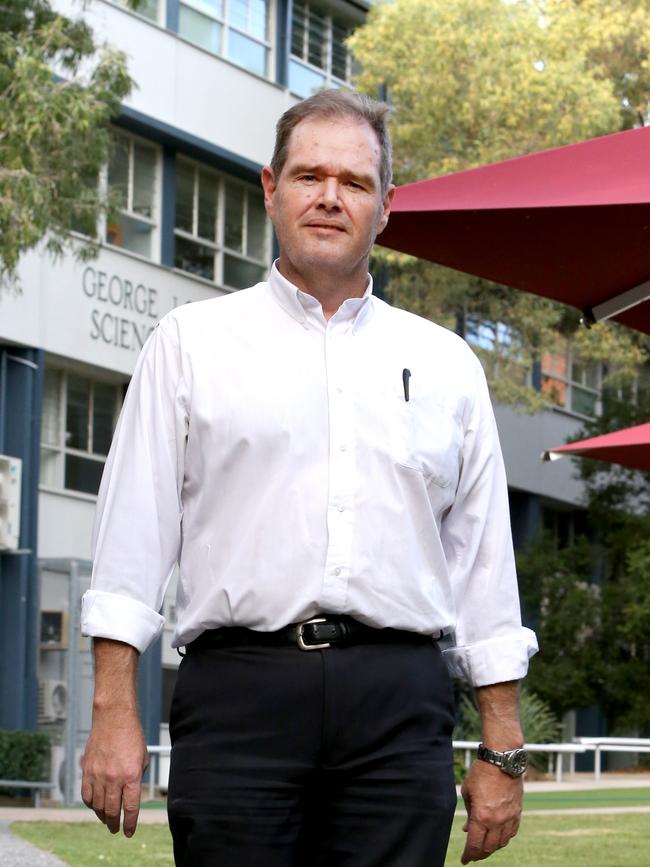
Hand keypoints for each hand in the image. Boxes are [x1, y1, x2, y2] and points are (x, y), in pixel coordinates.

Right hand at [81, 708, 148, 836]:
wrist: (114, 717)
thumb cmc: (132, 735)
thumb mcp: (143, 757)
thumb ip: (137, 777)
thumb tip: (130, 793)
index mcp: (131, 776)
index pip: (130, 808)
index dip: (129, 823)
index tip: (128, 832)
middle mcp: (114, 778)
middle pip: (111, 810)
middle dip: (114, 823)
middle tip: (115, 829)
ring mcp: (98, 775)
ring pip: (97, 805)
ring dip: (102, 815)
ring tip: (106, 819)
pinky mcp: (87, 770)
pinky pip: (86, 794)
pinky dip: (90, 804)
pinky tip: (95, 805)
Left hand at [459, 759, 522, 862]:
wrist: (502, 760)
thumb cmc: (481, 773)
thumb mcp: (468, 793)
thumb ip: (469, 813)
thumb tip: (467, 830)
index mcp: (481, 816)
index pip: (475, 845)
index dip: (469, 855)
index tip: (464, 860)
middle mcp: (497, 821)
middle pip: (489, 848)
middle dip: (479, 854)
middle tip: (473, 855)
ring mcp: (509, 818)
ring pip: (502, 843)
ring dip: (492, 848)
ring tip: (484, 848)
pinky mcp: (518, 813)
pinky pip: (511, 833)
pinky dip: (504, 839)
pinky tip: (498, 838)